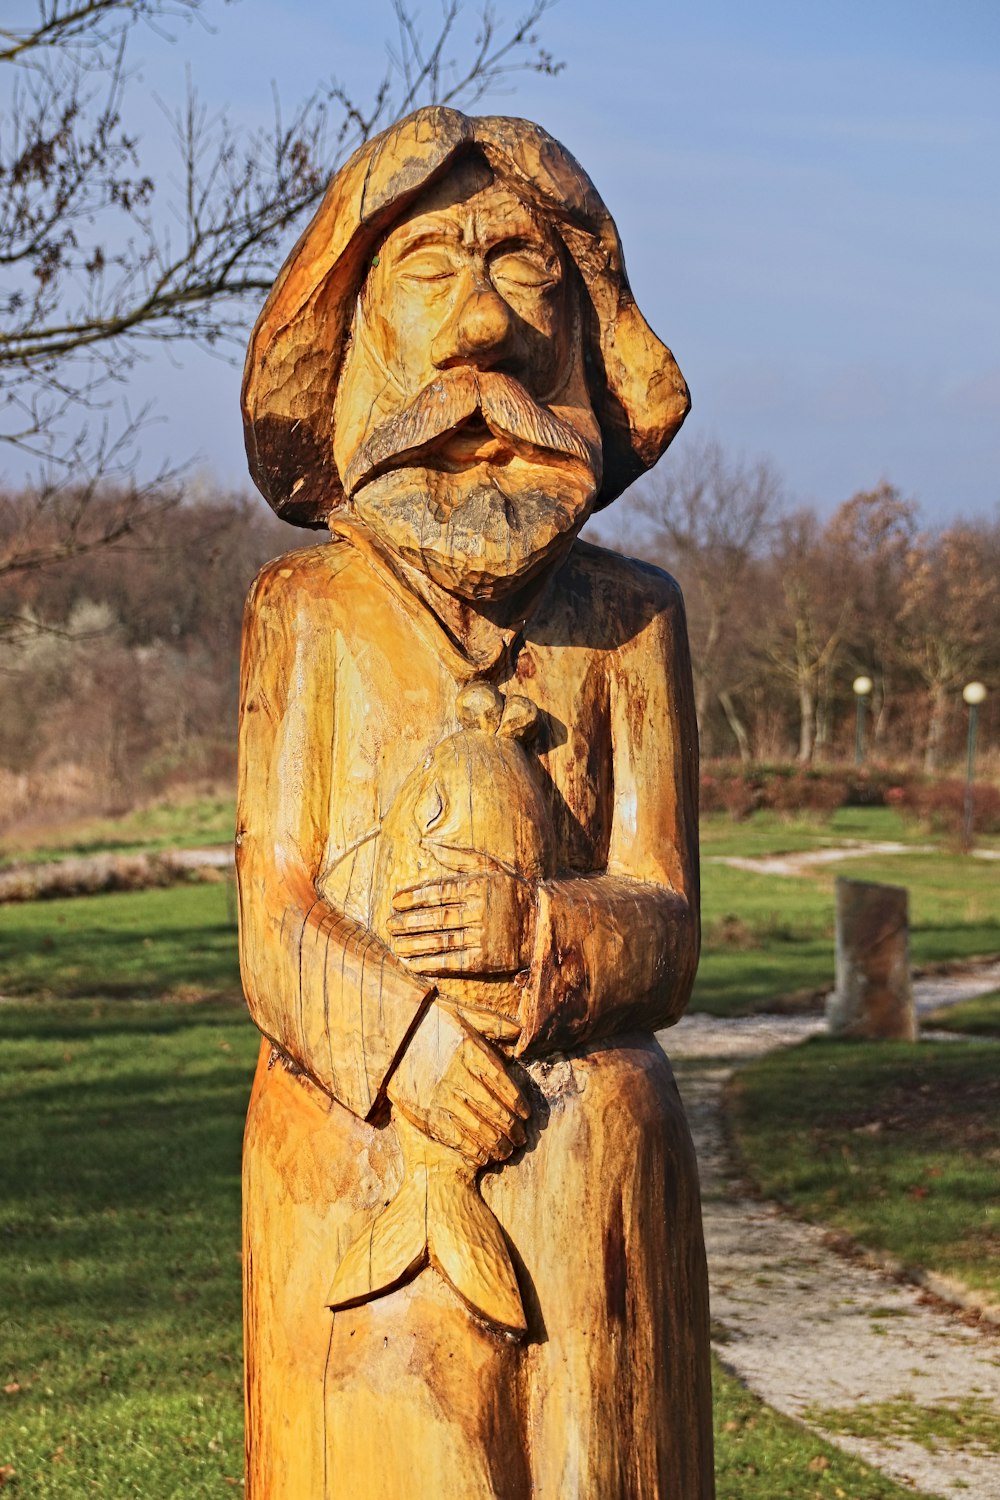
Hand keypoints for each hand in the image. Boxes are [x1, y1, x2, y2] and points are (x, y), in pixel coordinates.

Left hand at [387, 871, 534, 976]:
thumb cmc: (512, 892)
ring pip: (440, 940)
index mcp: (478, 886)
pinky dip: (430, 963)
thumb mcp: (491, 868)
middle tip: (389, 924)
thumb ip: (459, 857)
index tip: (395, 901)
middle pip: (436, 917)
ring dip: (414, 944)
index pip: (438, 891)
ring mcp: (482, 936)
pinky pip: (452, 961)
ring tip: (395, 944)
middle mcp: (479, 911)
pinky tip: (413, 963)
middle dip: (408, 921)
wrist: (543, 924)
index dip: (413, 897)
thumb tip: (428, 845)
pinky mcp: (485, 960)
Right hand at [387, 1001, 528, 1165]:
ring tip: (504, 1151)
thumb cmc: (428, 1021)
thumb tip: (520, 1032)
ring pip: (476, 1127)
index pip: (503, 1085)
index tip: (526, 1116)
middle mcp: (456, 1074)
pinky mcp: (420, 1111)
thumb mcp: (462, 1013)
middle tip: (520, 1139)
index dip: (518, 1104)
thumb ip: (494, 1024)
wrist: (385, 1031)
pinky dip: (470, 1149)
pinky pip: (452, 1136)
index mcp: (470, 1051)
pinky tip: (481, 1155)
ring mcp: (437, 1095)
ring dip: (495, 1143)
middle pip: (494, 1110)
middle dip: (511, 1129)